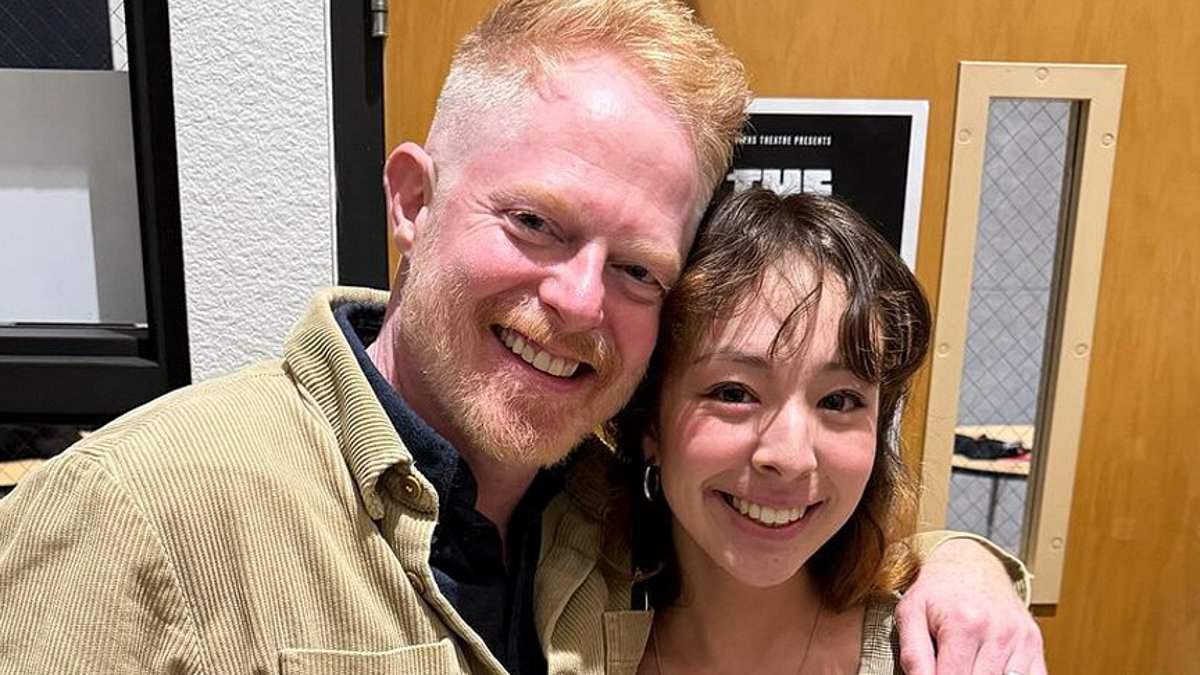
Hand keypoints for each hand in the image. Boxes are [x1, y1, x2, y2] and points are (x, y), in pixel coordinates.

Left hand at [895, 538, 1045, 674]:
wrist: (971, 562)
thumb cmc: (937, 590)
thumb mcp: (910, 613)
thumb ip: (913, 655)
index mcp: (964, 624)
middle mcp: (998, 632)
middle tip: (948, 667)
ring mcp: (1022, 639)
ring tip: (967, 664)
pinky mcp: (1035, 645)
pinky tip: (988, 669)